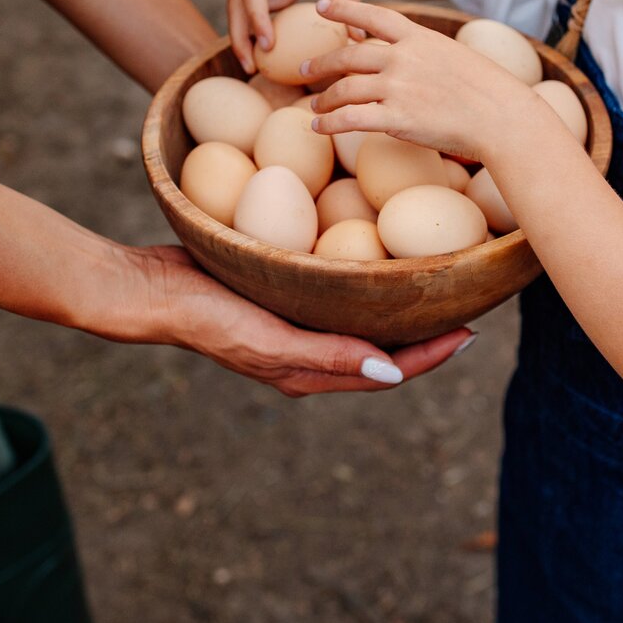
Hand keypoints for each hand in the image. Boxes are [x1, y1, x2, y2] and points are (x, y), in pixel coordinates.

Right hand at [132, 245, 472, 396]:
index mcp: (310, 373)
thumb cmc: (207, 316)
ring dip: (396, 305)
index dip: (432, 354)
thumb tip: (394, 371)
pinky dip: (361, 279)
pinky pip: (332, 292)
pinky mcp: (278, 297)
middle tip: (463, 300)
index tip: (472, 330)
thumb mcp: (270, 339)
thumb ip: (330, 356)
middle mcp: (308, 354)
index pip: (388, 369)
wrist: (150, 290)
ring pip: (360, 319)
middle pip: (382, 347)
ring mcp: (293, 325)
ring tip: (430, 278)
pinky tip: (371, 250)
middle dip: (425, 331)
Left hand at [300, 0, 543, 163]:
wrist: (502, 117)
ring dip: (324, 98)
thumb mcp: (457, 56)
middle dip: (321, 63)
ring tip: (315, 106)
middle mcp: (402, 58)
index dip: (343, 9)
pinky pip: (349, 119)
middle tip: (304, 70)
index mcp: (419, 38)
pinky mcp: (396, 118)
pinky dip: (328, 123)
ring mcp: (397, 87)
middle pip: (348, 56)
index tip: (320, 5)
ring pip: (344, 89)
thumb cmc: (489, 91)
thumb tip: (412, 59)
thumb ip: (427, 55)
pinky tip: (318, 126)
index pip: (373, 16)